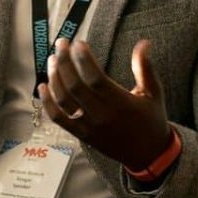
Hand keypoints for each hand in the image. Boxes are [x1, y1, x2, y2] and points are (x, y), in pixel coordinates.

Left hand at [39, 38, 172, 171]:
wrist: (148, 155)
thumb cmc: (151, 120)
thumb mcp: (154, 93)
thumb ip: (145, 68)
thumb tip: (143, 43)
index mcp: (121, 103)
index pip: (96, 79)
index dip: (84, 59)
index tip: (78, 43)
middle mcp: (102, 115)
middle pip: (75, 86)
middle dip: (64, 62)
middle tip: (60, 44)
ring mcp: (89, 126)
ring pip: (64, 101)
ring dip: (55, 78)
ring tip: (52, 60)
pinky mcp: (81, 135)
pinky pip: (59, 119)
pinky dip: (48, 103)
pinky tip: (43, 86)